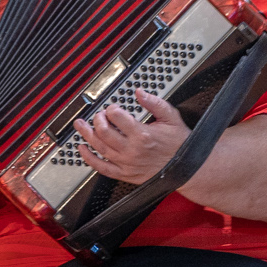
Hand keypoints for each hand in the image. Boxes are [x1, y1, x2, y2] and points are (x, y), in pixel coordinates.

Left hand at [72, 89, 188, 182]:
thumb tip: (139, 92)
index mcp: (142, 134)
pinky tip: (82, 149)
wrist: (186, 167)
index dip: (111, 109)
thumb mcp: (171, 117)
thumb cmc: (179, 143)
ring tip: (80, 125)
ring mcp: (127, 163)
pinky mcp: (125, 174)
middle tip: (98, 115)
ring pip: (100, 148)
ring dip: (87, 135)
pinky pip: (102, 168)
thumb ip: (154, 103)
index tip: (113, 108)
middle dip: (97, 120)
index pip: (117, 117)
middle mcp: (132, 150)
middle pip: (104, 132)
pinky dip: (89, 159)